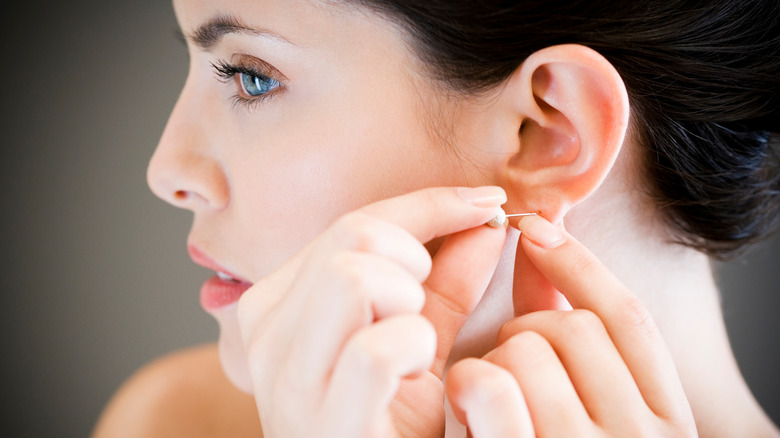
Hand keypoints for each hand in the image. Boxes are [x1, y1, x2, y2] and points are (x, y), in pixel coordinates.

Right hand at [237, 187, 507, 436]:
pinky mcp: (320, 424)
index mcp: (279, 305)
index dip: (432, 203)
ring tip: (416, 342)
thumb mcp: (416, 345)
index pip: (354, 221)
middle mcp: (266, 335)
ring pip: (352, 274)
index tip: (488, 202)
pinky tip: (416, 375)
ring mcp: (285, 381)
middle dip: (413, 254)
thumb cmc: (390, 428)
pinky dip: (414, 348)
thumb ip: (446, 284)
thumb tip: (484, 222)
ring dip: (409, 300)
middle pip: (351, 236)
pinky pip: (376, 348)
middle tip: (426, 303)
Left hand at [446, 215, 696, 436]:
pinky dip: (468, 385)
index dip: (580, 264)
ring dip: (492, 361)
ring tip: (488, 402)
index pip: (632, 319)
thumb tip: (539, 243)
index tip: (534, 228)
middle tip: (506, 361)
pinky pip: (493, 386)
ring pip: (527, 348)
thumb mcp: (581, 405)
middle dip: (525, 326)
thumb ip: (567, 337)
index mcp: (667, 421)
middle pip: (575, 326)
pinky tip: (467, 408)